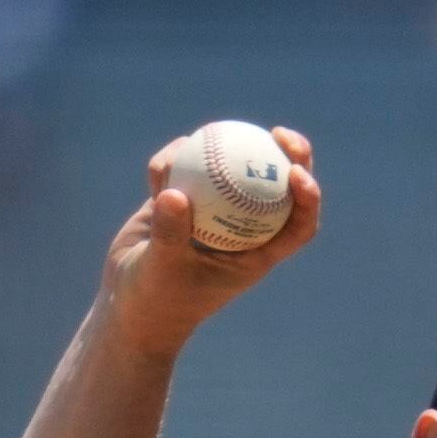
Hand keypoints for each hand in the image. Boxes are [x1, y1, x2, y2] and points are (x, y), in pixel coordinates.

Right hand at [96, 127, 321, 360]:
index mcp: (255, 254)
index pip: (297, 227)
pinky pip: (185, 168)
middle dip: (289, 154)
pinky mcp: (183, 198)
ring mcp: (213, 209)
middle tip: (279, 133)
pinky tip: (157, 170)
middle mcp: (241, 228)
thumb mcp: (162, 271)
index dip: (308, 199)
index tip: (297, 174)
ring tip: (204, 135)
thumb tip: (175, 192)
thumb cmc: (155, 300)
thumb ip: (170, 234)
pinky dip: (172, 162)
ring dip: (222, 147)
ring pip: (231, 168)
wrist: (128, 304)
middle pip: (278, 187)